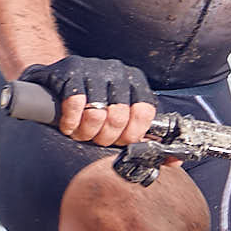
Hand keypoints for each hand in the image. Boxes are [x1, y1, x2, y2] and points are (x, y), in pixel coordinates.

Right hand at [20, 55, 157, 148]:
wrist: (56, 80)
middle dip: (106, 137)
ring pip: (97, 114)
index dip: (131, 134)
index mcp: (135, 81)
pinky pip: (74, 104)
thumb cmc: (93, 103)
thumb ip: (147, 136)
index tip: (120, 142)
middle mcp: (117, 71)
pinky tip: (68, 125)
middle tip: (96, 140)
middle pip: (119, 117)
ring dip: (86, 132)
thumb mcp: (122, 115)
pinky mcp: (69, 71)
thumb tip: (174, 162)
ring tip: (80, 134)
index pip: (144, 112)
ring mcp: (92, 68)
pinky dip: (71, 122)